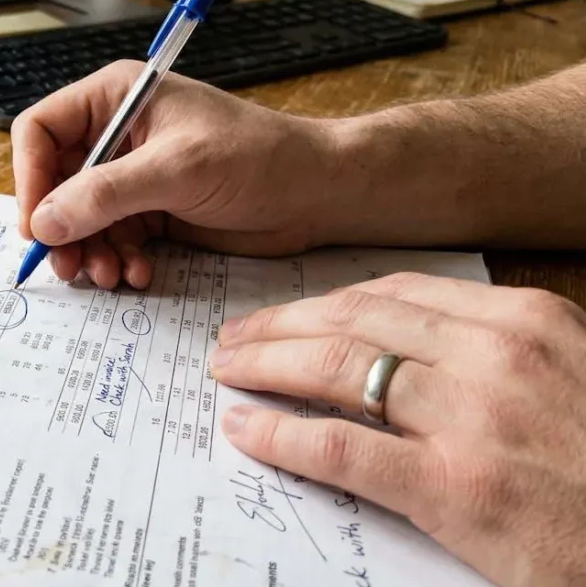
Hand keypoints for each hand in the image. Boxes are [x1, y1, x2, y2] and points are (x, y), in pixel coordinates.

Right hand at [13, 61, 344, 289]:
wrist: (318, 194)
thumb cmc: (257, 158)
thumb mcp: (175, 170)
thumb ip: (105, 195)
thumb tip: (44, 222)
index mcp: (114, 99)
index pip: (40, 131)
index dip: (30, 177)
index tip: (37, 224)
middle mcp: (115, 134)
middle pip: (54, 182)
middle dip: (61, 227)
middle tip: (69, 266)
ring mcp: (132, 175)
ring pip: (79, 218)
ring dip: (89, 251)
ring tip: (109, 276)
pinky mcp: (151, 210)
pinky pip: (111, 239)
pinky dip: (117, 259)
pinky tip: (138, 273)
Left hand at [211, 273, 585, 586]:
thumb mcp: (566, 375)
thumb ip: (490, 351)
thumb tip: (400, 346)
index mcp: (526, 320)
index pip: (392, 293)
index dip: (322, 302)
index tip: (282, 313)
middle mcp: (496, 354)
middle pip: (353, 320)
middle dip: (280, 325)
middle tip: (234, 338)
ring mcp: (473, 418)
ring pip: (336, 369)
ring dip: (267, 365)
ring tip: (228, 371)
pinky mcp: (454, 487)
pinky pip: (343, 446)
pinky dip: (282, 433)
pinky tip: (246, 428)